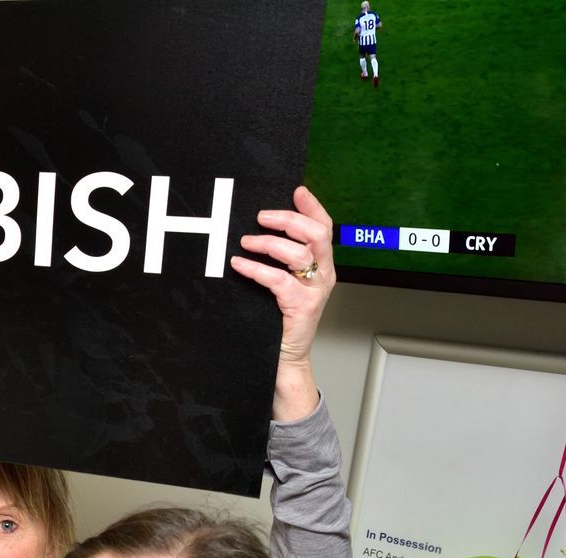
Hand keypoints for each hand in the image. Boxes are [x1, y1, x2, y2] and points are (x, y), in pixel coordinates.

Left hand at [228, 185, 333, 420]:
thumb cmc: (279, 320)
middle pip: (317, 234)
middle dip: (289, 220)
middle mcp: (324, 275)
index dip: (313, 207)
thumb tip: (257, 231)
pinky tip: (239, 264)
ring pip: (300, 254)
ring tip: (246, 241)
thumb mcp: (284, 284)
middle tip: (261, 216)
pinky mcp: (302, 307)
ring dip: (269, 243)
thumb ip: (280, 260)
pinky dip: (256, 269)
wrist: (284, 359)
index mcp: (323, 265)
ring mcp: (315, 291)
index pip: (325, 227)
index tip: (297, 190)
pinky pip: (279, 280)